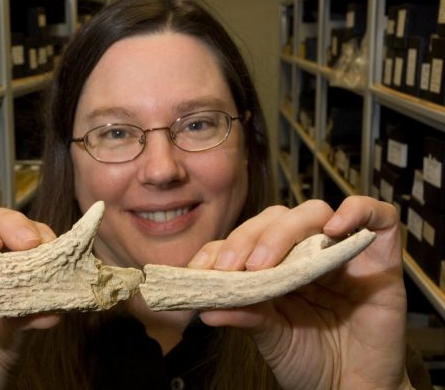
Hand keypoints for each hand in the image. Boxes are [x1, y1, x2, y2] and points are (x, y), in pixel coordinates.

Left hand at [189, 196, 411, 389]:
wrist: (352, 388)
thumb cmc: (310, 360)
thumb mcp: (270, 337)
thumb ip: (244, 315)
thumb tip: (205, 308)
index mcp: (276, 264)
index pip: (246, 237)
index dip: (222, 246)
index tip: (200, 269)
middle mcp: (306, 251)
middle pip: (277, 218)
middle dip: (248, 238)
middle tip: (232, 267)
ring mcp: (342, 250)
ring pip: (314, 211)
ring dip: (285, 231)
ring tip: (265, 263)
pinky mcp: (381, 257)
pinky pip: (377, 216)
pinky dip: (356, 211)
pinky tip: (333, 229)